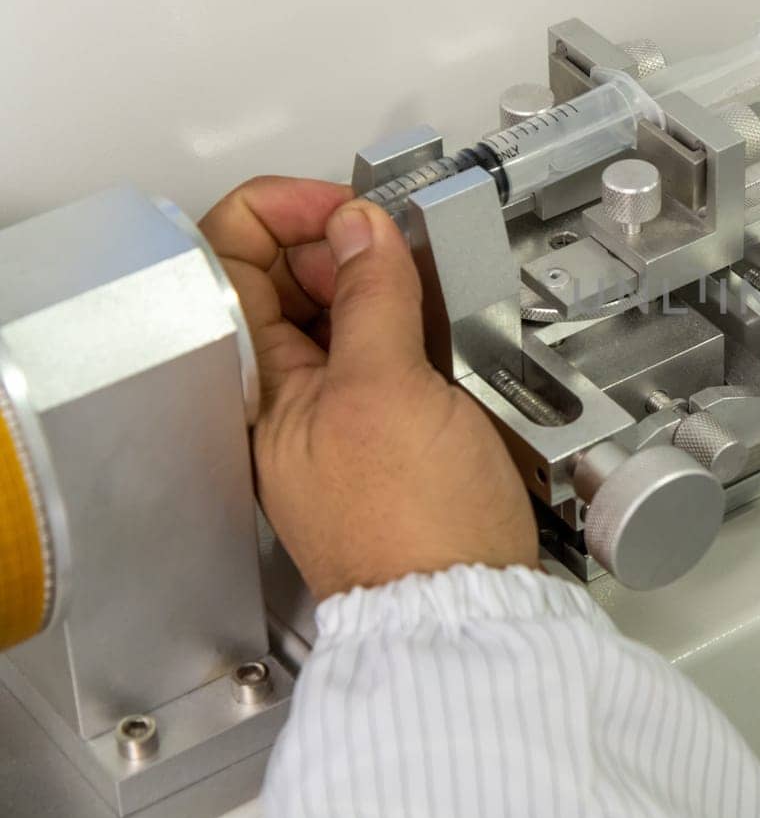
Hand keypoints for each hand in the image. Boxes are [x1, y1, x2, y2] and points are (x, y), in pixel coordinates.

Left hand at [199, 178, 539, 599]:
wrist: (466, 606)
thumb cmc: (414, 525)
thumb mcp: (388, 387)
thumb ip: (369, 296)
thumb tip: (359, 225)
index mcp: (260, 385)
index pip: (235, 260)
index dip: (286, 215)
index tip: (350, 211)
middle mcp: (289, 397)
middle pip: (289, 278)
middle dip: (344, 244)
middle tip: (397, 252)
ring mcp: (340, 415)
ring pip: (345, 312)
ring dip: (386, 285)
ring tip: (429, 293)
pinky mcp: (390, 433)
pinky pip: (389, 353)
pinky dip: (416, 327)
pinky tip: (449, 336)